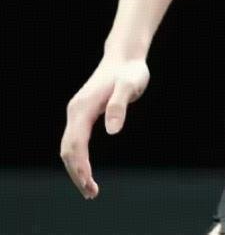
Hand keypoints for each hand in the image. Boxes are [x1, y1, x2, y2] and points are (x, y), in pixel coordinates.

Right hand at [60, 57, 149, 198]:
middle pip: (68, 150)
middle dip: (77, 173)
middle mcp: (75, 112)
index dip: (81, 166)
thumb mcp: (130, 85)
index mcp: (83, 109)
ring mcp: (77, 113)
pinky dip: (78, 158)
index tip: (90, 183)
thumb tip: (113, 131)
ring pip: (69, 147)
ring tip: (90, 189)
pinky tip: (87, 170)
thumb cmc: (130, 71)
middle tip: (92, 193)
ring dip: (76, 169)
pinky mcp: (83, 114)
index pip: (76, 144)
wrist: (125, 57)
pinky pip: (75, 141)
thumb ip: (120, 106)